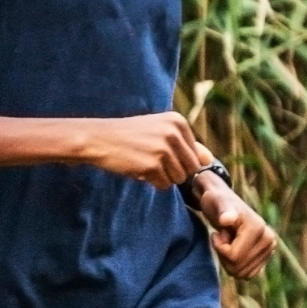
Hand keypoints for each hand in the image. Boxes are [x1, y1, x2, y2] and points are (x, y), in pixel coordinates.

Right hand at [84, 112, 201, 189]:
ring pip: (178, 178)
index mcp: (178, 122)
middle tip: (152, 162)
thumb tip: (208, 160)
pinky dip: (151, 182)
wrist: (98, 139)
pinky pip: (163, 185)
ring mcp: (164, 150)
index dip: (179, 161)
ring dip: (162, 177)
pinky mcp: (152, 166)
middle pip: (190, 168)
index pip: (196, 155)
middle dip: (173, 171)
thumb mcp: (159, 131)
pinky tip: (138, 169)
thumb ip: (186, 144)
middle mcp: (174, 133)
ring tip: (144, 164)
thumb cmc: (129, 136)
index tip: (159, 154)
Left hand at [196, 166, 277, 279]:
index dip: (218, 247)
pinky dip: (236, 265)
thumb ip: (223, 211)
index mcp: (258, 230)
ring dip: (228, 260)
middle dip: (224, 255)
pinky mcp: (266, 256)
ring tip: (229, 241)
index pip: (233, 258)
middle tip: (224, 236)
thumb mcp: (217, 204)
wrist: (224, 203)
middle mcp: (269, 240)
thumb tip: (226, 219)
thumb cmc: (217, 202)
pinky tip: (234, 248)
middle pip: (238, 269)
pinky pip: (248, 275)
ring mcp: (269, 249)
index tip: (218, 232)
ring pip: (242, 274)